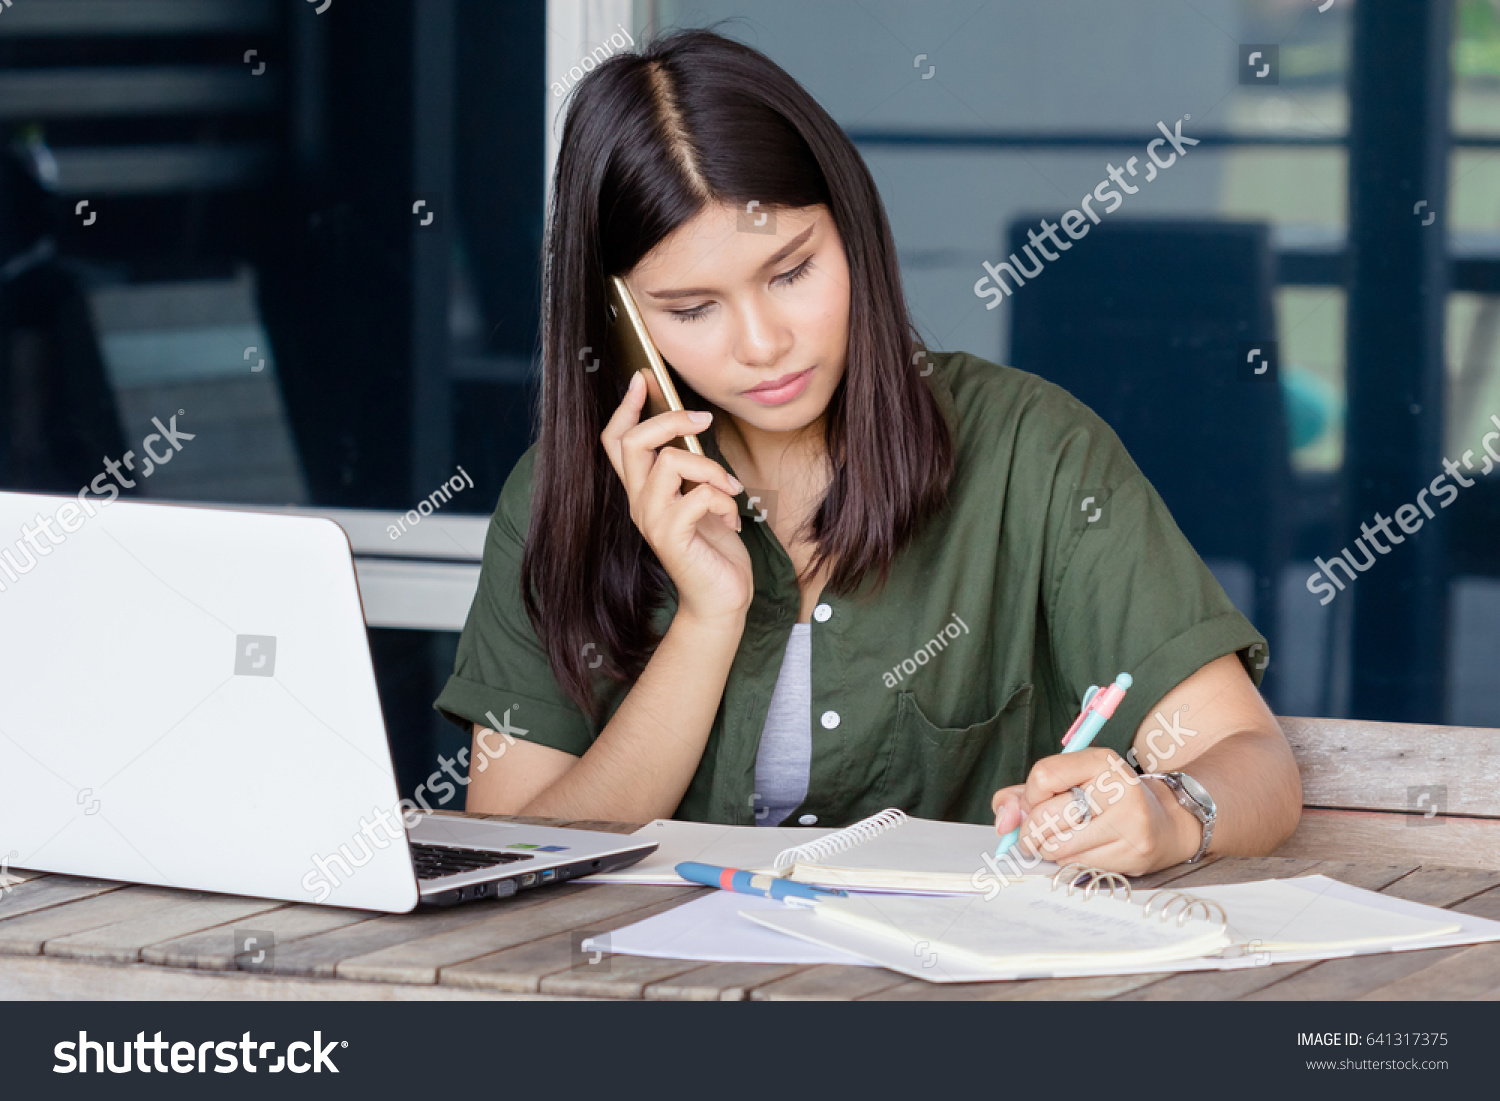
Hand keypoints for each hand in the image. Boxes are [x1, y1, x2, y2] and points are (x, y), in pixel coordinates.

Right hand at [600, 371, 754, 624]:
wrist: (722, 599)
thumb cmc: (715, 548)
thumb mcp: (703, 498)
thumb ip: (692, 469)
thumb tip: (696, 428)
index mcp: (643, 490)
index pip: (615, 441)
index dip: (625, 407)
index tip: (642, 378)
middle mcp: (638, 503)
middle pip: (633, 442)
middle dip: (670, 419)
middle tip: (704, 420)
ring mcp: (651, 520)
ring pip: (668, 462)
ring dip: (709, 468)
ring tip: (729, 490)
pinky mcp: (670, 537)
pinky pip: (696, 495)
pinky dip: (722, 499)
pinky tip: (732, 517)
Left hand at [990, 747, 1199, 874]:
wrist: (1163, 824)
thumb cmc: (1103, 802)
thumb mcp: (1066, 783)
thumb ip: (1023, 795)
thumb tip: (1003, 821)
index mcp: (1102, 761)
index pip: (1044, 776)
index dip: (1030, 795)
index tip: (1037, 801)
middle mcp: (1120, 789)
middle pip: (1046, 816)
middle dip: (1031, 830)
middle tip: (1036, 832)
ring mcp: (1130, 824)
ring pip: (1058, 847)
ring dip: (1047, 849)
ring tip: (1060, 840)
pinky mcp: (1133, 855)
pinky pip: (1076, 867)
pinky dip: (1067, 863)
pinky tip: (1081, 851)